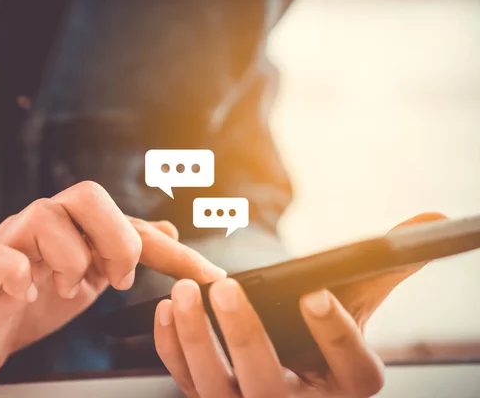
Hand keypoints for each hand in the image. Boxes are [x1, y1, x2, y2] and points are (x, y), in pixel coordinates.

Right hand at [0, 181, 224, 390]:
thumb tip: (169, 228)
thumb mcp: (91, 277)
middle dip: (114, 239)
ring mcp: (10, 240)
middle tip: (115, 279)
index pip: (133, 226)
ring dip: (69, 261)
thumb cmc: (35, 297)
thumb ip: (125, 251)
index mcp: (79, 228)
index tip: (211, 277)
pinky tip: (27, 294)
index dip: (174, 251)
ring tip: (65, 290)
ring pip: (45, 216)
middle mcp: (47, 223)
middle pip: (87, 194)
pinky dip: (17, 276)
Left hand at [154, 212, 444, 397]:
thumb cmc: (326, 331)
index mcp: (347, 385)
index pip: (352, 369)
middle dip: (244, 334)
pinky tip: (167, 313)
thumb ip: (386, 267)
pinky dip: (173, 350)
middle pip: (269, 384)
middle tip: (225, 287)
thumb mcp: (358, 302)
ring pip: (218, 390)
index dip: (335, 333)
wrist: (295, 362)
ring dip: (196, 340)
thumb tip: (433, 220)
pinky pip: (186, 384)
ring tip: (184, 295)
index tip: (316, 294)